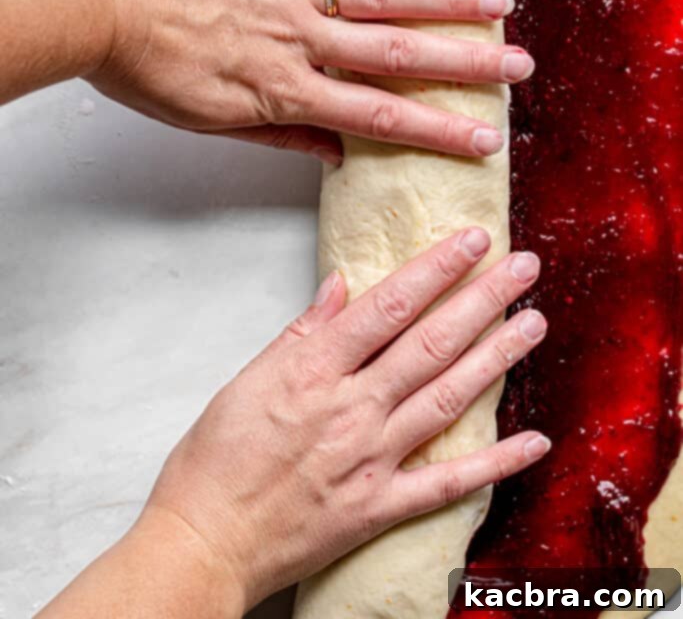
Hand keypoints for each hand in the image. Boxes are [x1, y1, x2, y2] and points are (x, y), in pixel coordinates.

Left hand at [90, 0, 531, 161]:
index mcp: (283, 89)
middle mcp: (297, 39)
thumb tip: (336, 153)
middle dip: (463, 64)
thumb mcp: (209, 120)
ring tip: (497, 1)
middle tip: (518, 67)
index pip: (376, 118)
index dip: (435, 131)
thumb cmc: (145, 65)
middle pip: (395, 55)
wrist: (95, 1)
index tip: (484, 139)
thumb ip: (279, 134)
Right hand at [145, 228, 548, 610]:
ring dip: (497, 359)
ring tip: (534, 324)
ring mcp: (371, 459)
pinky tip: (534, 441)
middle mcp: (351, 409)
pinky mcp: (379, 507)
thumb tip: (340, 284)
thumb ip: (302, 331)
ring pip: (448, 399)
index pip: (389, 305)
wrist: (205, 540)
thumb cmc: (216, 459)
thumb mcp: (248, 378)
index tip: (472, 240)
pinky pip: (447, 484)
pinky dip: (495, 463)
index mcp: (314, 370)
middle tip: (524, 267)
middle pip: (430, 343)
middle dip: (482, 299)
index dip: (436, 268)